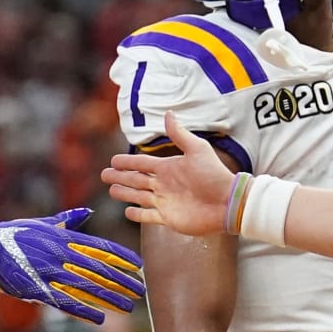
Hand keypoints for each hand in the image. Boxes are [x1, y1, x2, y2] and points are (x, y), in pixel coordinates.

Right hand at [0, 208, 144, 324]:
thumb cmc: (16, 233)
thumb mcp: (44, 223)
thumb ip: (68, 219)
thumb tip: (88, 211)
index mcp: (65, 238)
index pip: (101, 248)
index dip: (122, 257)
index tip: (139, 266)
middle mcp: (62, 255)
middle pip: (100, 270)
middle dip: (123, 281)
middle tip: (141, 290)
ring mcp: (51, 272)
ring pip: (88, 287)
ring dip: (110, 298)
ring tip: (128, 307)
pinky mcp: (38, 289)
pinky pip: (65, 301)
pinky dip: (84, 310)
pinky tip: (100, 319)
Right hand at [101, 112, 233, 233]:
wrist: (227, 203)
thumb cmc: (214, 175)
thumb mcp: (197, 150)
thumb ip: (179, 134)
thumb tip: (168, 113)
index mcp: (168, 168)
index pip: (141, 163)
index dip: (126, 162)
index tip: (113, 160)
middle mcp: (164, 184)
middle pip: (135, 180)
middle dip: (119, 177)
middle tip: (104, 175)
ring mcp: (165, 202)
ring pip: (138, 197)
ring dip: (124, 193)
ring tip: (111, 191)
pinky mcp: (169, 218)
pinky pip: (148, 217)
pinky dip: (137, 215)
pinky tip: (128, 212)